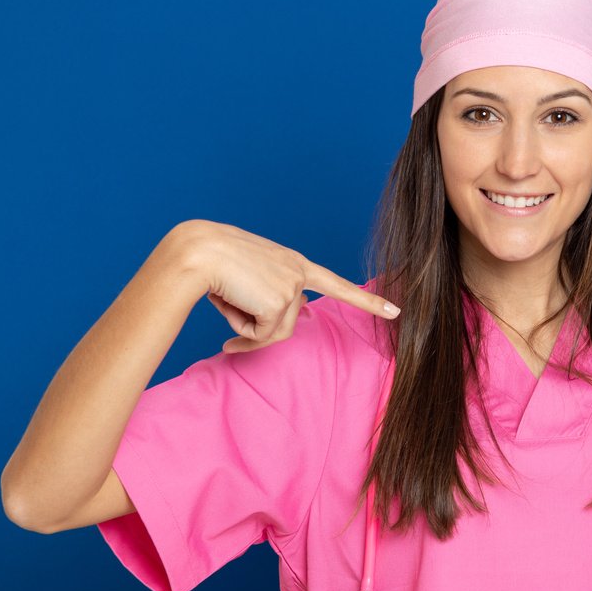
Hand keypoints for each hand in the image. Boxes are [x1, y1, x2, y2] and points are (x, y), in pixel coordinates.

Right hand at [174, 220, 400, 352]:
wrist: (197, 252)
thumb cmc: (212, 264)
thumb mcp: (247, 280)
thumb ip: (266, 299)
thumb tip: (269, 330)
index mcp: (293, 262)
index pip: (336, 284)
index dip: (366, 301)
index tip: (395, 311)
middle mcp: (299, 271)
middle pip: (288, 324)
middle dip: (258, 335)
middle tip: (229, 338)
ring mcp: (293, 286)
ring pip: (274, 332)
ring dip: (246, 327)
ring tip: (227, 298)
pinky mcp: (280, 301)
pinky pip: (261, 335)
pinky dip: (240, 329)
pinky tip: (229, 302)